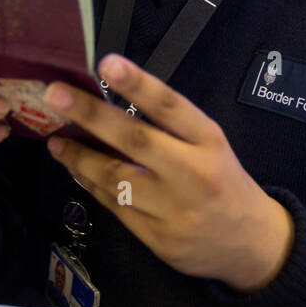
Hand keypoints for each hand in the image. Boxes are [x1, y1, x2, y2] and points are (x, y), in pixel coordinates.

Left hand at [42, 54, 293, 291]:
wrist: (251, 244)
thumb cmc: (222, 180)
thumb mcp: (209, 144)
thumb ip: (169, 127)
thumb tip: (108, 101)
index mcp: (209, 142)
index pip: (170, 107)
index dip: (137, 83)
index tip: (106, 62)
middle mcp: (193, 174)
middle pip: (135, 140)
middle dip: (90, 116)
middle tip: (54, 96)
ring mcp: (174, 210)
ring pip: (115, 179)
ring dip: (79, 156)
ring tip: (56, 141)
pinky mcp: (158, 240)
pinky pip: (115, 207)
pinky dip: (91, 184)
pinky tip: (76, 170)